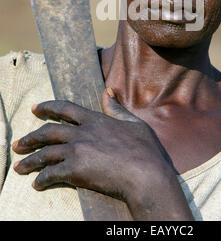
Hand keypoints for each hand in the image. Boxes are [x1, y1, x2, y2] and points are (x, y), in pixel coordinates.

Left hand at [12, 89, 174, 208]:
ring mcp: (77, 150)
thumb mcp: (134, 123)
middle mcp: (82, 132)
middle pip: (49, 131)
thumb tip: (108, 91)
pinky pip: (51, 173)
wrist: (146, 175)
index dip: (48, 107)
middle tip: (19, 143)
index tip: (35, 108)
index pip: (65, 108)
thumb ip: (116, 108)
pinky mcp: (75, 170)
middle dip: (31, 138)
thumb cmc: (146, 150)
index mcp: (95, 120)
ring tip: (20, 166)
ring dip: (30, 160)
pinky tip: (38, 184)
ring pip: (45, 153)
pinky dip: (42, 179)